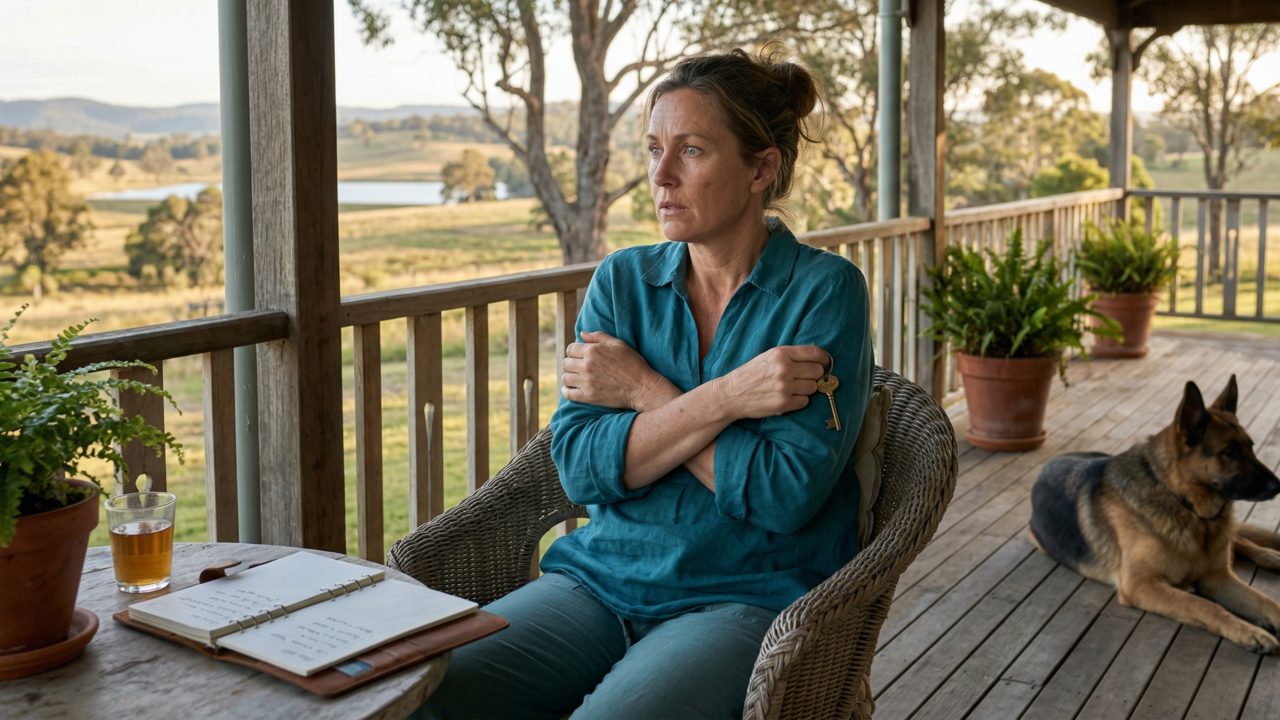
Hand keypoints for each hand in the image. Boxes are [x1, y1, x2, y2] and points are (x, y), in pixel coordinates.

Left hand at [561, 331, 677, 410]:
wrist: (642, 387)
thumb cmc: (633, 363)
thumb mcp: (619, 344)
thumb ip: (599, 337)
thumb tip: (582, 334)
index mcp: (593, 351)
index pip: (570, 349)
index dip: (574, 352)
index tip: (580, 356)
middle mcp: (587, 366)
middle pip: (566, 363)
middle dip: (571, 364)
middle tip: (579, 367)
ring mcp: (587, 382)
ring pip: (565, 378)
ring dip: (569, 377)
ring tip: (576, 378)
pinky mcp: (588, 397)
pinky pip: (568, 394)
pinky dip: (566, 391)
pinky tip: (570, 389)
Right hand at [715, 345, 828, 419]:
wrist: (730, 395)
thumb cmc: (750, 374)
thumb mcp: (768, 357)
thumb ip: (791, 356)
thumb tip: (818, 360)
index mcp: (780, 353)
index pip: (815, 353)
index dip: (824, 359)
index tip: (824, 363)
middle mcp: (784, 369)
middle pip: (818, 371)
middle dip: (815, 375)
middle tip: (805, 378)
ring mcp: (784, 387)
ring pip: (813, 387)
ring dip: (806, 389)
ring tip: (792, 388)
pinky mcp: (783, 403)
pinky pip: (805, 402)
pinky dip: (799, 401)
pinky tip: (787, 397)